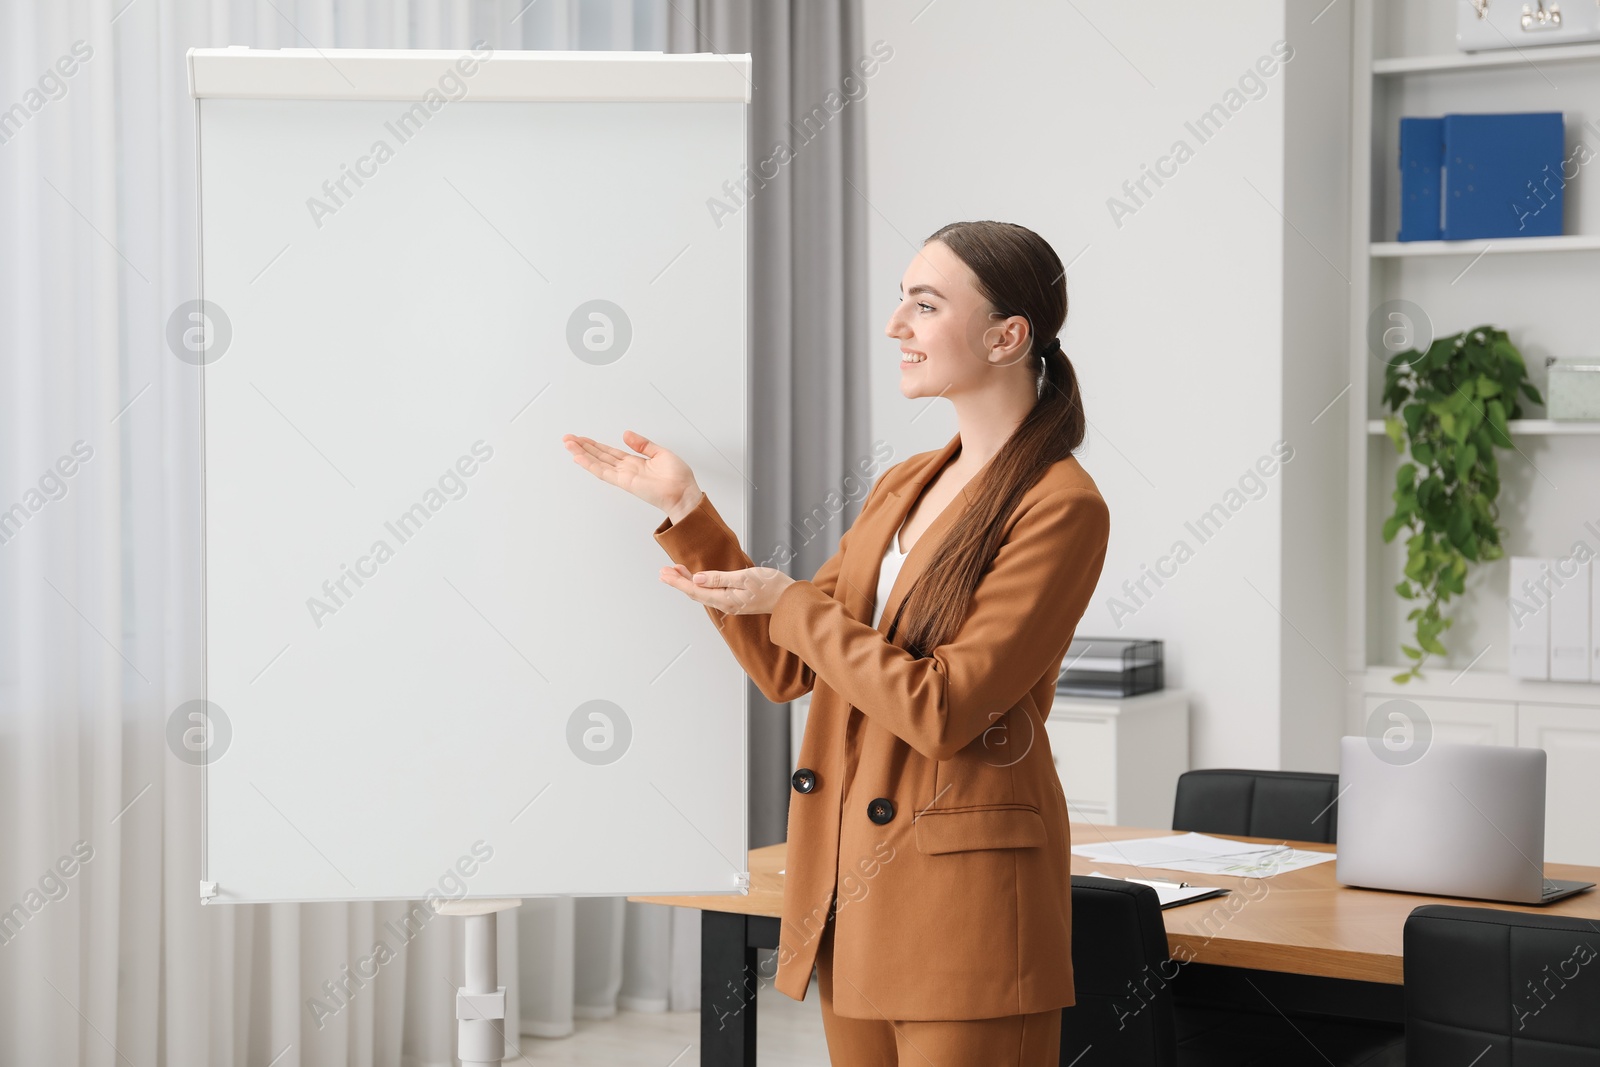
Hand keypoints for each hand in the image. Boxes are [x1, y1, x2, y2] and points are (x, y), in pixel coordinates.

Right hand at [562, 429, 701, 518]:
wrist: (684, 493)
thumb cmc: (678, 478)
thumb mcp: (660, 453)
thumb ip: (642, 444)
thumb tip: (626, 434)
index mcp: (635, 462)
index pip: (610, 452)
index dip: (595, 445)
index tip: (582, 438)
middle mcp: (626, 469)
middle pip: (599, 456)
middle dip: (583, 447)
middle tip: (568, 438)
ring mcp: (623, 476)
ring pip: (597, 462)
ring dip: (581, 453)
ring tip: (568, 444)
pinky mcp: (624, 482)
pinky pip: (603, 472)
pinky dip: (590, 465)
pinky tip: (578, 458)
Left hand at [658, 563, 795, 614]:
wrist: (791, 600)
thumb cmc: (772, 586)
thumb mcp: (745, 577)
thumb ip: (719, 578)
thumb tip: (697, 579)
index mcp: (725, 599)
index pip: (694, 590)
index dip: (677, 581)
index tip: (663, 573)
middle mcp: (725, 604)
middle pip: (695, 593)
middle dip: (678, 581)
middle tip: (662, 572)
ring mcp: (730, 603)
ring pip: (702, 593)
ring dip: (687, 582)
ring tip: (674, 571)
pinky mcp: (736, 600)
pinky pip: (711, 593)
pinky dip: (700, 584)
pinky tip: (696, 578)